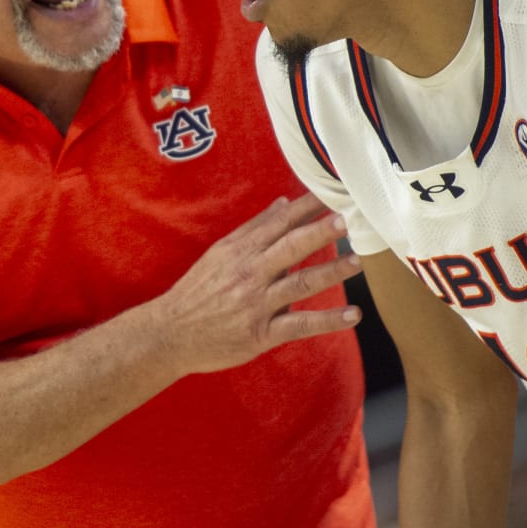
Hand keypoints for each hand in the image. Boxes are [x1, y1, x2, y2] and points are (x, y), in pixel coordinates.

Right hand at [150, 193, 362, 376]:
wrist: (170, 333)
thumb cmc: (197, 292)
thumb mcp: (220, 253)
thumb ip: (254, 229)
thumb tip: (283, 204)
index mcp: (241, 251)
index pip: (279, 223)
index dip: (307, 208)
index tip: (331, 193)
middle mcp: (250, 274)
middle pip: (290, 247)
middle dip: (319, 232)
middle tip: (346, 219)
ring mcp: (257, 304)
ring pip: (299, 284)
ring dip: (331, 272)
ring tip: (357, 262)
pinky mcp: (261, 334)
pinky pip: (299, 325)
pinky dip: (327, 321)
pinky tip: (352, 315)